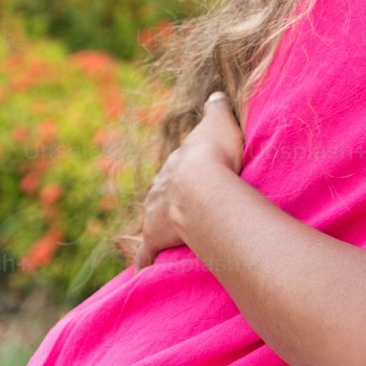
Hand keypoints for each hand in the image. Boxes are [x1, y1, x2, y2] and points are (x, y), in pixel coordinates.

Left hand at [133, 91, 243, 271]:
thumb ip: (217, 108)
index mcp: (176, 162)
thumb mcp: (220, 122)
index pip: (177, 167)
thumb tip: (215, 94)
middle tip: (184, 207)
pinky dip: (146, 261)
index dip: (186, 172)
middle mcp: (160, 186)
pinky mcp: (155, 237)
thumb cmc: (216, 153)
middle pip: (161, 192)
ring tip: (169, 235)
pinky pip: (147, 253)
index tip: (193, 177)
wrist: (202, 184)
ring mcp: (154, 213)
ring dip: (159, 226)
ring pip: (152, 220)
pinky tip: (145, 271)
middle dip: (170, 199)